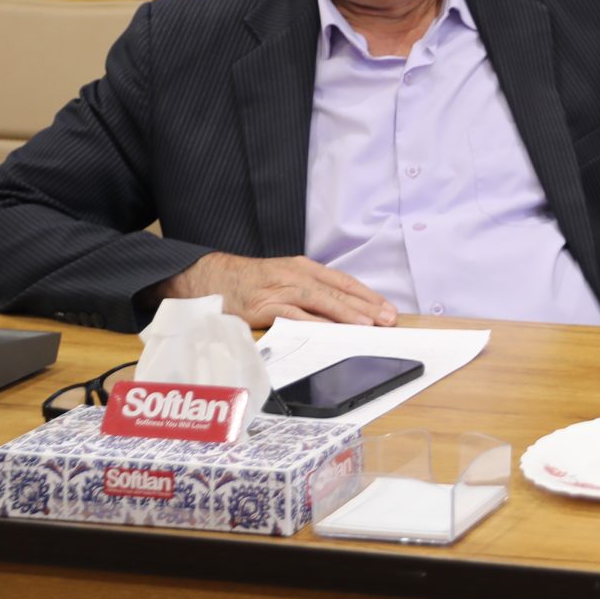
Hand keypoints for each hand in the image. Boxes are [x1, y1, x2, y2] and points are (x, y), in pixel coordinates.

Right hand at [156, 252, 395, 327]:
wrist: (211, 277)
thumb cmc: (251, 281)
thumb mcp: (284, 278)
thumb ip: (309, 291)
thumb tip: (341, 309)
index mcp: (303, 268)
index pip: (343, 281)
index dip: (367, 295)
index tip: (387, 307)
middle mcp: (295, 275)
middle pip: (337, 290)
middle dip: (365, 305)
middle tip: (388, 318)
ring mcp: (280, 289)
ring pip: (320, 301)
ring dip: (345, 313)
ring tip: (367, 324)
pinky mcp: (264, 305)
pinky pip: (293, 315)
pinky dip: (313, 323)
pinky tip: (329, 331)